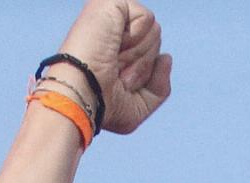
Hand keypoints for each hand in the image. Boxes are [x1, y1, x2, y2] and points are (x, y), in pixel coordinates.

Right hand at [57, 0, 171, 135]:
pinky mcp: (110, 2)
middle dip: (143, 63)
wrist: (83, 94)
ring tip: (113, 59)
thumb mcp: (140, 105)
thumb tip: (166, 56)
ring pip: (154, 31)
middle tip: (117, 71)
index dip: (143, 74)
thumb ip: (160, 85)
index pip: (152, 54)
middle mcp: (111, 28)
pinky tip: (115, 44)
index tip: (119, 83)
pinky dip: (137, 38)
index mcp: (114, 48)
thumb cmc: (104, 104)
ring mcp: (110, 14)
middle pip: (156, 41)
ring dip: (139, 54)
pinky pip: (148, 19)